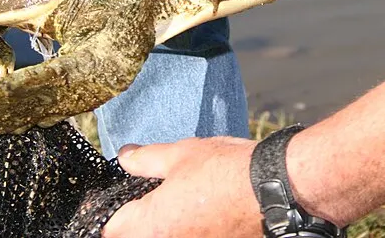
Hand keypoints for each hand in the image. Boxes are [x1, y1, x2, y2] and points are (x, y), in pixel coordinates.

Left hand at [103, 136, 261, 237]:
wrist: (275, 189)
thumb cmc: (226, 170)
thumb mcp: (179, 154)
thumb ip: (145, 159)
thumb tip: (124, 157)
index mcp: (150, 225)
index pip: (110, 227)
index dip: (109, 209)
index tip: (117, 195)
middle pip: (135, 235)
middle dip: (136, 219)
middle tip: (147, 196)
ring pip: (163, 237)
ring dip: (164, 224)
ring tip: (178, 200)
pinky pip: (189, 237)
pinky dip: (187, 228)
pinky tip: (198, 209)